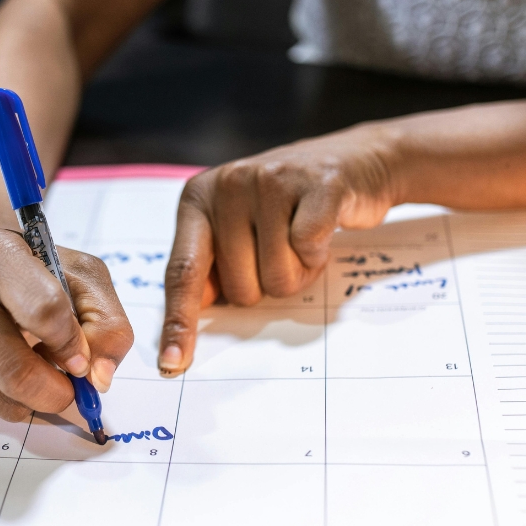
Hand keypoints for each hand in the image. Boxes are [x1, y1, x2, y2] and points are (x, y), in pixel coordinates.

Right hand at [0, 230, 133, 420]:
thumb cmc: (41, 272)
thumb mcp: (85, 279)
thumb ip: (107, 325)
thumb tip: (98, 378)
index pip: (44, 311)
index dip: (71, 345)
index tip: (82, 358)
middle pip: (13, 370)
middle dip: (55, 393)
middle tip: (71, 390)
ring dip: (34, 400)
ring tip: (42, 370)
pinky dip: (8, 400)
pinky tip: (13, 368)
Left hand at [159, 125, 398, 371]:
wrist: (352, 161)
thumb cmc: (285, 208)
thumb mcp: (236, 228)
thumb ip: (209, 266)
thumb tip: (187, 323)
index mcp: (197, 199)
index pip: (182, 272)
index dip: (179, 322)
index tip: (172, 365)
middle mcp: (226, 185)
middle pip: (240, 288)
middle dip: (266, 285)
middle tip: (280, 250)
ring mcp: (270, 180)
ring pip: (277, 277)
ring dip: (298, 273)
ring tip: (301, 240)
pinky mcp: (317, 184)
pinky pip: (308, 250)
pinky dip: (319, 256)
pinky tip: (322, 232)